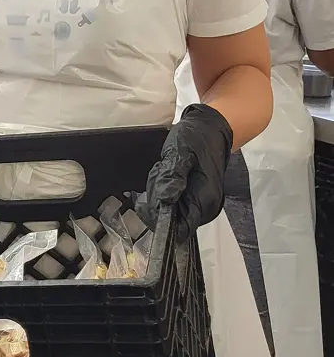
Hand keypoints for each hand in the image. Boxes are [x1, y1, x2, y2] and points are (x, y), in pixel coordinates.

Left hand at [136, 104, 232, 242]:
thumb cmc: (197, 137)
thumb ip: (172, 177)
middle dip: (158, 198)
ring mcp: (201, 200)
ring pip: (170, 207)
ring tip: (164, 168)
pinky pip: (174, 198)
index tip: (146, 204)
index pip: (181, 228)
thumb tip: (165, 201)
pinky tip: (167, 171)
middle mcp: (205, 205)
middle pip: (173, 218)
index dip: (160, 220)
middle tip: (159, 173)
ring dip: (160, 190)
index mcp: (204, 199)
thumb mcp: (180, 151)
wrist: (211, 128)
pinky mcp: (195, 194)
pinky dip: (165, 186)